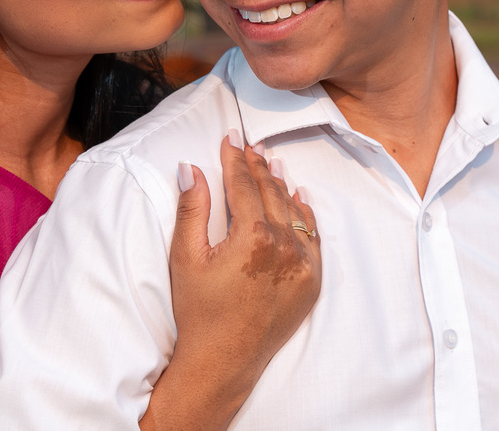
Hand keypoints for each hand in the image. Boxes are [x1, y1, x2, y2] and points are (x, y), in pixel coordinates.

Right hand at [155, 129, 320, 426]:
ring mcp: (303, 265)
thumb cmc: (199, 310)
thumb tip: (190, 168)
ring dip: (280, 186)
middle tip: (249, 146)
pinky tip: (298, 198)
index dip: (235, 158)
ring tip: (269, 164)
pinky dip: (305, 215)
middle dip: (256, 167)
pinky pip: (312, 237)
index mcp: (253, 236)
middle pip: (270, 193)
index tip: (231, 137)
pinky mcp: (311, 281)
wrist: (224, 361)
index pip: (243, 185)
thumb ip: (191, 209)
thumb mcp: (186, 257)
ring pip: (293, 211)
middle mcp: (284, 246)